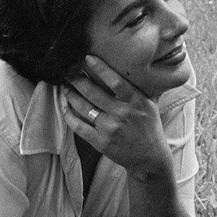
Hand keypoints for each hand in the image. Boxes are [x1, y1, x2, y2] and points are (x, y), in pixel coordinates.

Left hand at [64, 55, 169, 176]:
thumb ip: (144, 88)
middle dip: (77, 80)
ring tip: (64, 86)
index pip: (116, 81)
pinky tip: (64, 106)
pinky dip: (69, 115)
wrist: (149, 159)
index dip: (101, 69)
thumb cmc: (151, 128)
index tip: (88, 58)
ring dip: (71, 95)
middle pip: (94, 93)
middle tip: (68, 72)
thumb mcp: (151, 104)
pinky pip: (79, 126)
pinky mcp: (101, 142)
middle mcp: (123, 113)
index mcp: (136, 101)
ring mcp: (110, 128)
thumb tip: (143, 67)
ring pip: (84, 108)